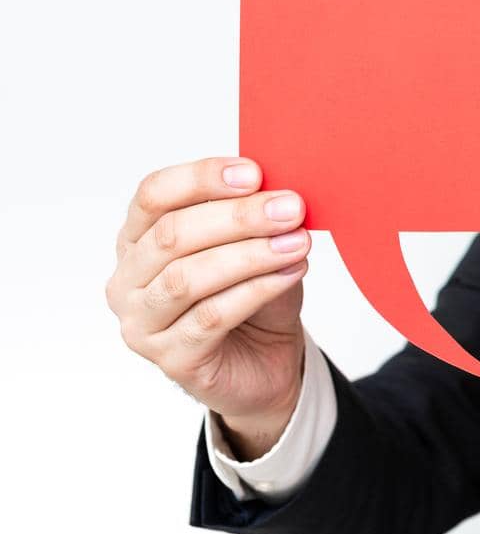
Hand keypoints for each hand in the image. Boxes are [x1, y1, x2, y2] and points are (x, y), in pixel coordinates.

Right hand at [106, 157, 310, 458]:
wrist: (267, 360)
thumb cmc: (254, 294)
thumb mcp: (253, 244)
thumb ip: (251, 214)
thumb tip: (276, 186)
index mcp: (138, 238)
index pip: (154, 195)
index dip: (201, 178)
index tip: (254, 173)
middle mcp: (129, 280)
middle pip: (172, 235)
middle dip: (238, 217)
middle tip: (291, 207)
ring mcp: (142, 323)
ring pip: (187, 278)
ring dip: (250, 255)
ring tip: (297, 242)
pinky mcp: (171, 359)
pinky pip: (211, 317)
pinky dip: (257, 289)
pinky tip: (291, 273)